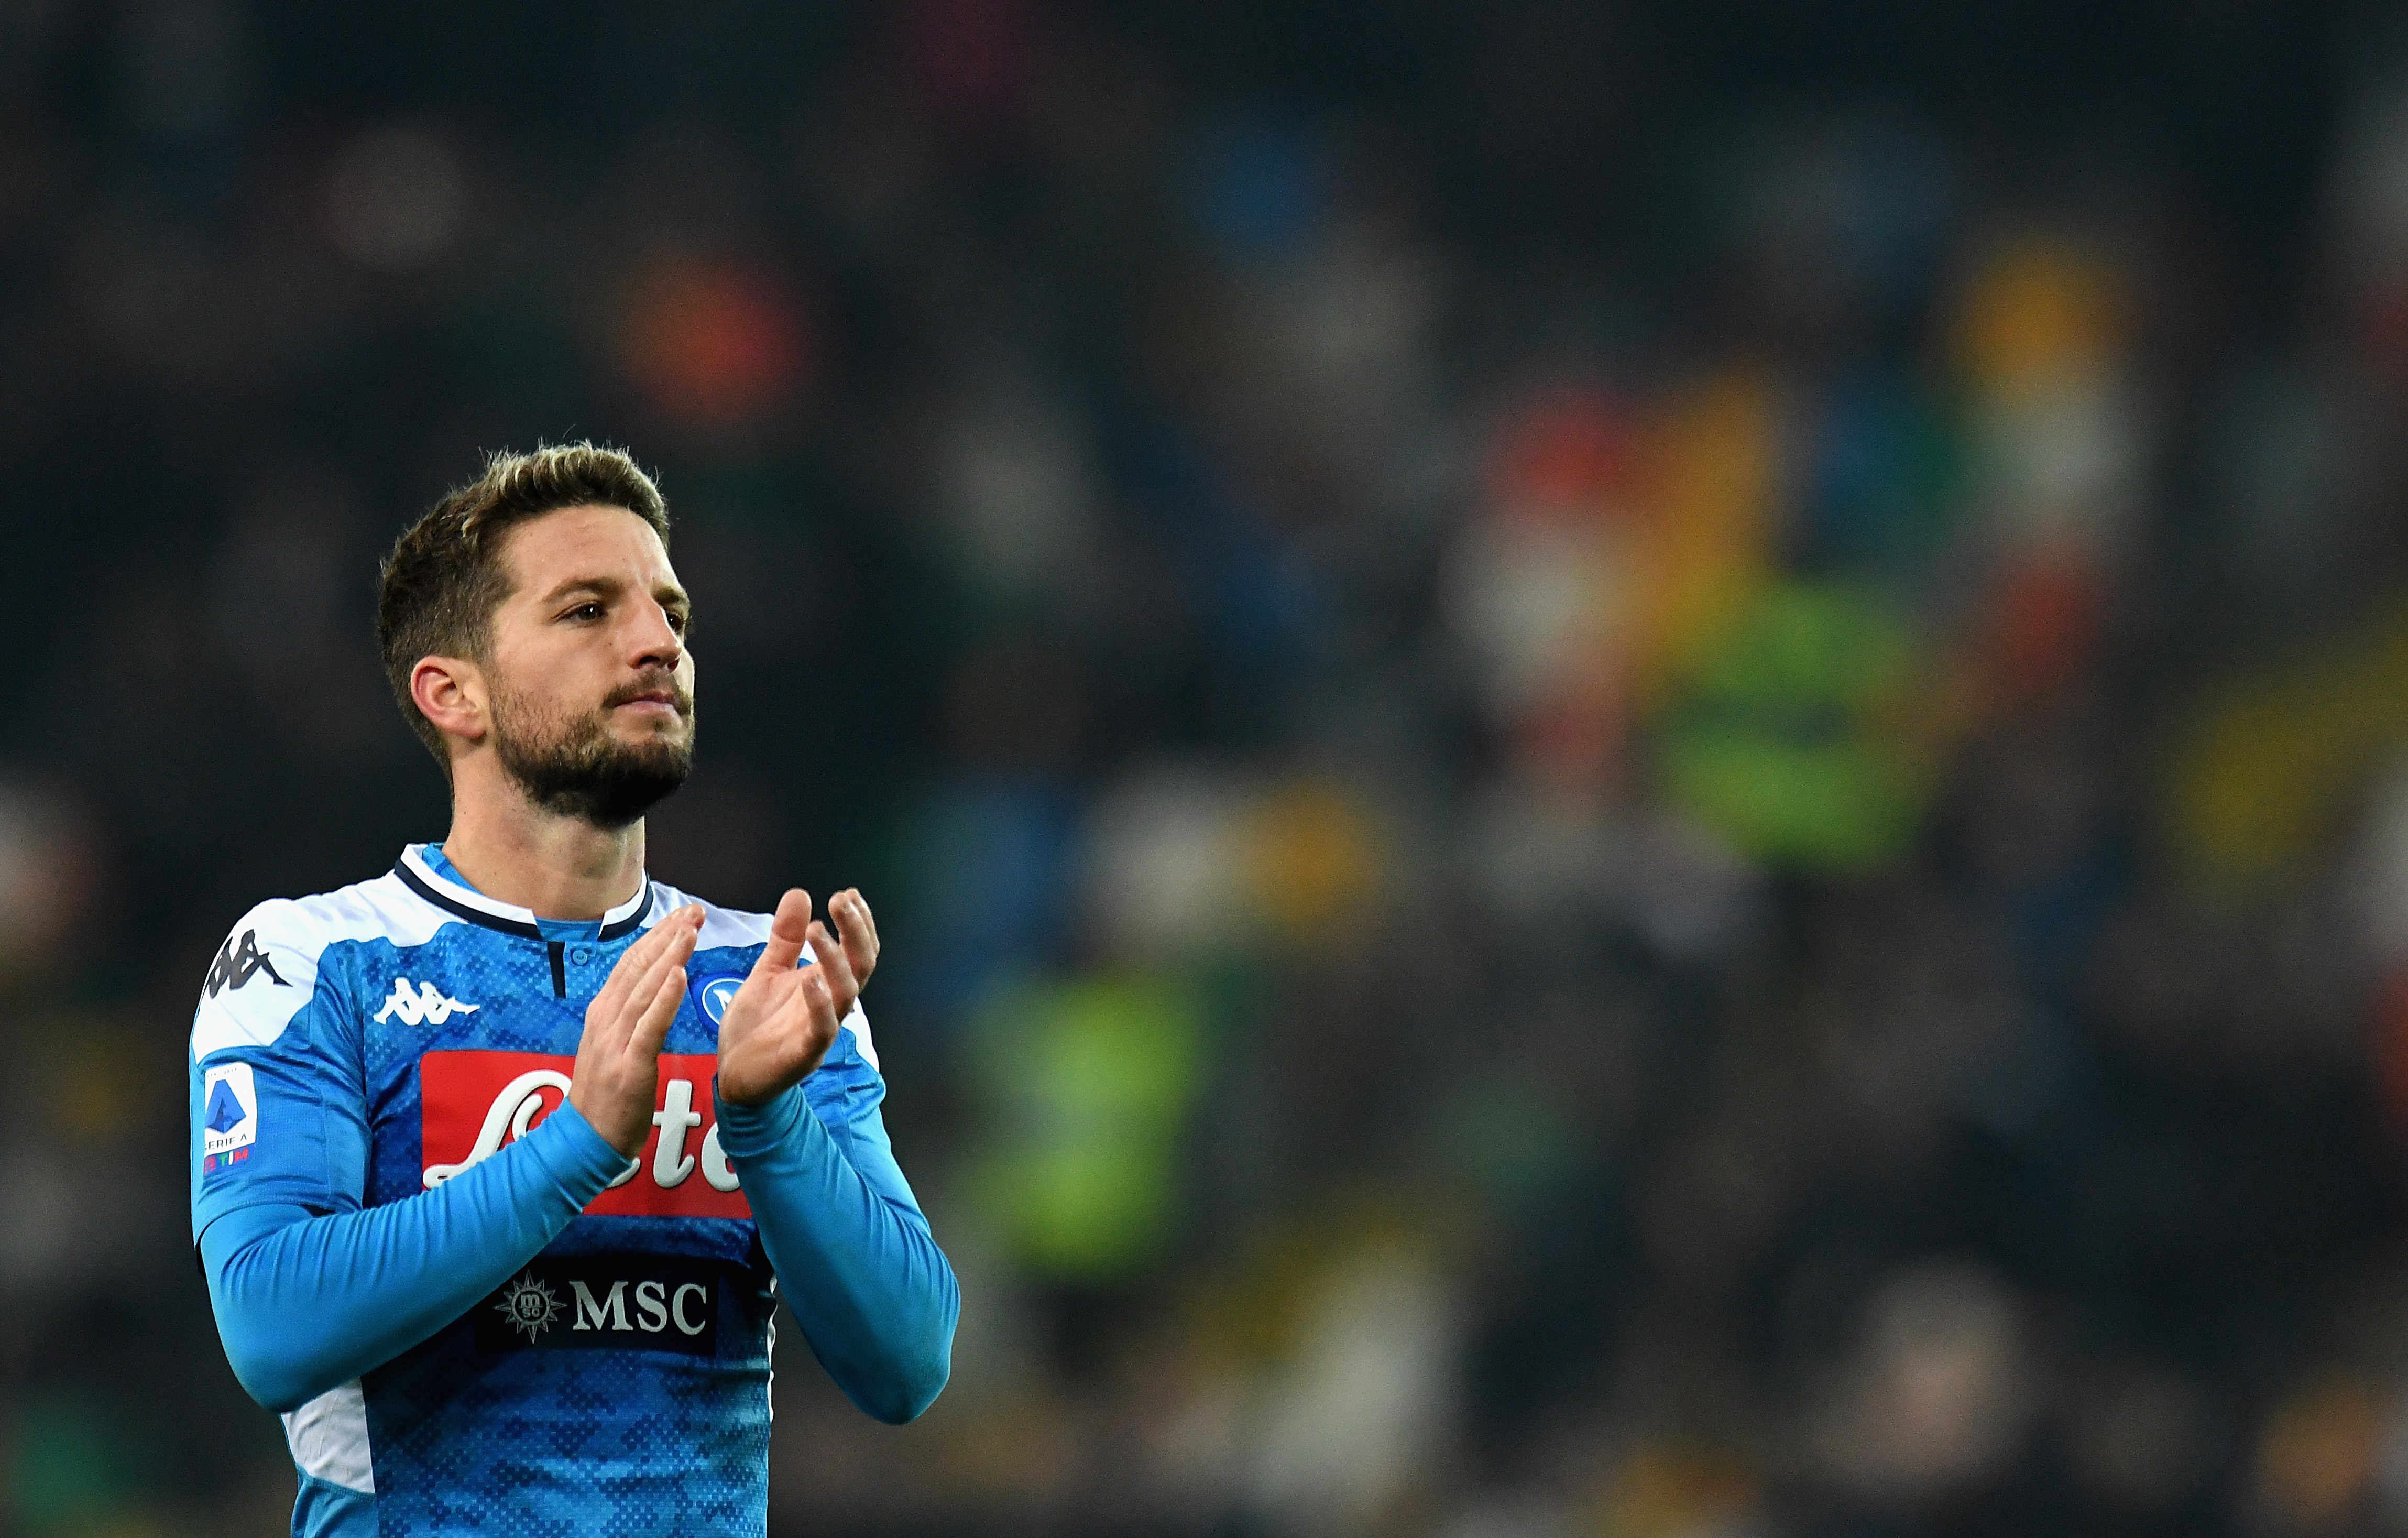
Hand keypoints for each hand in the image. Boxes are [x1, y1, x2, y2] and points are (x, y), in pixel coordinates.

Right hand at [568, 905, 701, 1156]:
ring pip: (645, 990)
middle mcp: (606, 1019)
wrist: (585, 1140)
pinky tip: (678, 976)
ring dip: (669, 956)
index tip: (683, 916)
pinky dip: (664, 999)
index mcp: (603, 1013)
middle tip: (696, 911)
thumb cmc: (604, 1095)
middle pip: (638, 968)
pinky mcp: (629, 1065)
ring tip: (691, 930)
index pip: (631, 964)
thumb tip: (647, 986)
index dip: (657, 936)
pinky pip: (649, 1026)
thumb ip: (626, 1015)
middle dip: (668, 936)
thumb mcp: (610, 1045)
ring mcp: (615, 1041)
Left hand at [716, 888, 879, 1107]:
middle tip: (841, 901)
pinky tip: (810, 978)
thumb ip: (785, 938)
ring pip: (847, 991)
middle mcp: (831, 1003)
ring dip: (836, 959)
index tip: (847, 893)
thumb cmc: (755, 1026)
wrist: (733, 1074)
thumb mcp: (766, 972)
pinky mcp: (805, 1053)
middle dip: (856, 930)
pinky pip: (823, 1027)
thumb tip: (800, 893)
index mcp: (824, 982)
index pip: (857, 948)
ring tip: (819, 931)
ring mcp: (822, 1028)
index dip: (858, 922)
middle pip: (862, 964)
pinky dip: (820, 1002)